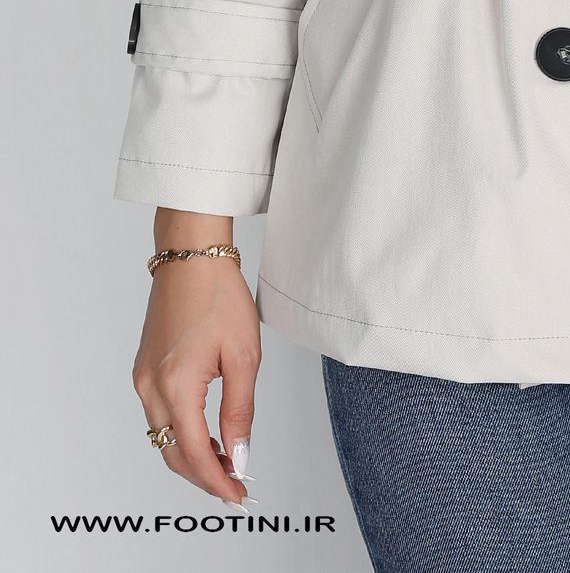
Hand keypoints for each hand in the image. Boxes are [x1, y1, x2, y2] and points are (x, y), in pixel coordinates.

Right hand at [132, 211, 259, 505]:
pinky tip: (206, 432)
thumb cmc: (219, 296)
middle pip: (172, 452)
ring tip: (227, 460)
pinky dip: (181, 431)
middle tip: (235, 485)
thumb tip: (240, 453)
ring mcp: (143, 378)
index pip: (193, 453)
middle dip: (203, 475)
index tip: (238, 494)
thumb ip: (240, 410)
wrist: (192, 258)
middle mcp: (151, 387)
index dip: (217, 480)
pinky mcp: (144, 369)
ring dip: (192, 454)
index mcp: (176, 385)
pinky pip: (159, 414)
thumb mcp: (244, 355)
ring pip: (163, 436)